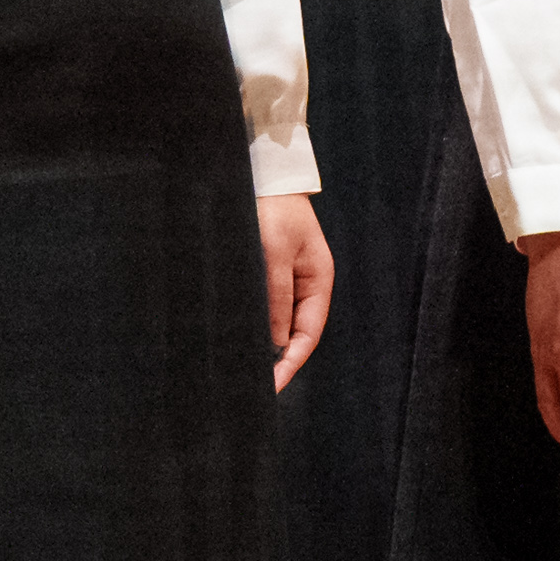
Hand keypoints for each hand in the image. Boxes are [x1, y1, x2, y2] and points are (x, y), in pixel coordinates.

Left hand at [258, 195, 332, 390]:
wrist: (266, 175)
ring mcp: (289, 279)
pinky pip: (267, 306)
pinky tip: (241, 336)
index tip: (273, 385)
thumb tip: (274, 340)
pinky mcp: (271, 272)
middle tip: (253, 385)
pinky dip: (256, 324)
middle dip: (277, 360)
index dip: (291, 363)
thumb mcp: (274, 252)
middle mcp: (307, 285)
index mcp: (318, 281)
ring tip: (244, 368)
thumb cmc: (274, 210)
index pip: (307, 335)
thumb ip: (276, 295)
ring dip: (265, 344)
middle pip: (294, 334)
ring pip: (278, 323)